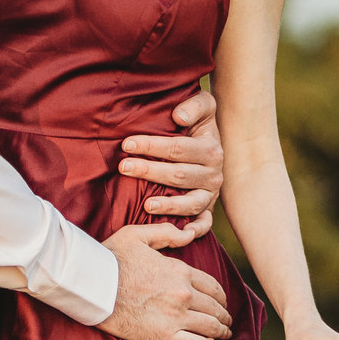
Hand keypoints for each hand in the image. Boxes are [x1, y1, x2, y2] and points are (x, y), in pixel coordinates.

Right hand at [98, 223, 232, 339]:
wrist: (92, 287)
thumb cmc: (111, 259)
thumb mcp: (137, 235)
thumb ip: (165, 233)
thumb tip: (188, 233)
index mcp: (180, 271)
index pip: (212, 286)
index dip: (221, 296)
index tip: (222, 301)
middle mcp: (184, 294)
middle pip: (215, 308)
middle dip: (224, 315)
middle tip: (227, 321)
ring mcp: (176, 317)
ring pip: (211, 327)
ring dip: (222, 331)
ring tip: (224, 334)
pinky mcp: (165, 337)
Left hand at [121, 87, 221, 225]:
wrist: (215, 145)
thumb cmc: (199, 124)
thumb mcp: (204, 107)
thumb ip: (195, 105)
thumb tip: (178, 116)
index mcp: (211, 149)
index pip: (177, 148)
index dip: (151, 145)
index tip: (127, 144)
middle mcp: (214, 174)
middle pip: (179, 175)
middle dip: (149, 171)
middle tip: (123, 167)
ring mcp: (211, 195)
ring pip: (190, 203)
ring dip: (167, 205)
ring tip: (146, 205)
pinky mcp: (208, 210)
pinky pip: (203, 224)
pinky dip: (192, 231)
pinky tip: (175, 233)